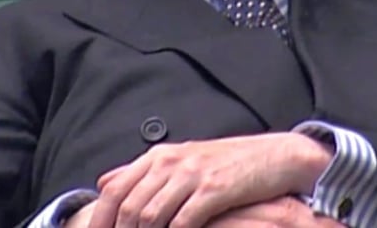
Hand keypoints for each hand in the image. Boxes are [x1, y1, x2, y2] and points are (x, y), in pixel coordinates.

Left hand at [84, 132, 331, 227]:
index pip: (115, 190)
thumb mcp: (183, 158)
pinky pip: (181, 222)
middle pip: (128, 207)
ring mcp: (192, 175)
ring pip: (149, 216)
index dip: (99, 220)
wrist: (277, 157)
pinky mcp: (214, 191)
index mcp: (160, 156)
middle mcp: (172, 161)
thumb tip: (104, 181)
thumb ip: (144, 171)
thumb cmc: (230, 164)